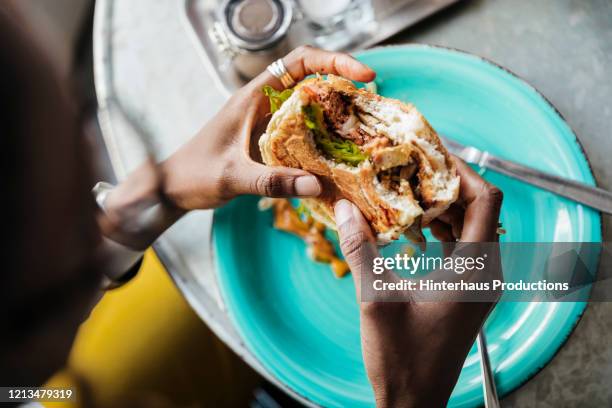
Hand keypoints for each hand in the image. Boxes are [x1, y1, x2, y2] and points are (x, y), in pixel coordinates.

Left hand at [159, 45, 374, 209]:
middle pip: (310, 78)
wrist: (172, 187)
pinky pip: (303, 129)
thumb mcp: (232, 177)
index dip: (334, 61)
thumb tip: (316, 185)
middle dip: (342, 84)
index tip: (362, 75)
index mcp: (253, 97)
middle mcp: (263, 104)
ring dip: (335, 111)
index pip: (299, 62)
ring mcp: (267, 121)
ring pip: (309, 104)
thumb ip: (271, 182)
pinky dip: (323, 135)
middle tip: (370, 103)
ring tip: (363, 126)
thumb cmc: (195, 174)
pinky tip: (338, 153)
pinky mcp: (269, 139)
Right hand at [334, 157, 502, 406]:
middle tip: (413, 166)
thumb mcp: (375, 298)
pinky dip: (441, 229)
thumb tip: (344, 208)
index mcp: (475, 270)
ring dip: (443, 206)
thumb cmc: (402, 358)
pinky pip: (463, 246)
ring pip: (471, 227)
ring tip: (409, 190)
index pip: (485, 201)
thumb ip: (360, 249)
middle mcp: (485, 273)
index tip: (431, 153)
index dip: (461, 171)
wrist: (414, 400)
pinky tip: (412, 226)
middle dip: (447, 184)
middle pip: (480, 209)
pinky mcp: (466, 291)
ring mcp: (478, 283)